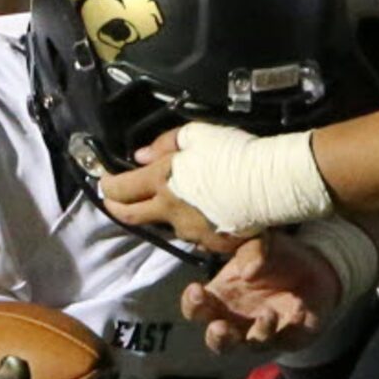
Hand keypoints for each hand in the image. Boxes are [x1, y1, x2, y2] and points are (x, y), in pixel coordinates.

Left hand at [100, 130, 244, 255]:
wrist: (272, 182)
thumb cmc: (234, 153)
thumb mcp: (196, 134)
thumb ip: (164, 144)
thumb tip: (142, 156)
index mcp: (162, 182)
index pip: (120, 189)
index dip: (107, 184)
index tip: (105, 180)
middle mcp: (170, 212)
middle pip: (131, 217)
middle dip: (116, 209)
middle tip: (114, 202)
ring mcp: (191, 232)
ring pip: (165, 225)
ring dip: (161, 214)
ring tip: (171, 201)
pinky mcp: (212, 244)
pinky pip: (195, 234)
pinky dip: (193, 223)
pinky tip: (205, 213)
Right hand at [180, 232, 340, 354]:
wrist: (317, 266)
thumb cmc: (277, 256)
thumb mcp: (263, 243)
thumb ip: (251, 251)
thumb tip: (247, 272)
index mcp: (220, 297)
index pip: (196, 308)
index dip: (192, 303)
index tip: (197, 290)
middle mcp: (236, 320)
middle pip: (217, 341)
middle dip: (217, 337)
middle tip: (220, 327)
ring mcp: (261, 333)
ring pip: (251, 345)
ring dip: (259, 332)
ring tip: (269, 313)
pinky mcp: (288, 338)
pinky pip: (286, 339)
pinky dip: (291, 326)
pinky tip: (299, 308)